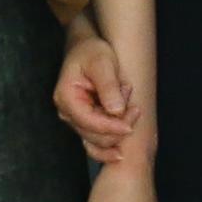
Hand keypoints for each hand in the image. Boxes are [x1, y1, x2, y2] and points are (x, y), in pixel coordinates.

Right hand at [50, 34, 137, 161]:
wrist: (86, 49)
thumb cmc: (92, 52)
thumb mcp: (102, 63)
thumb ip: (108, 87)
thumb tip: (116, 111)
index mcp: (66, 98)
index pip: (89, 122)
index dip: (111, 127)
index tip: (131, 125)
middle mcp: (67, 113)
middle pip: (94, 135)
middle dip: (118, 127)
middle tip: (135, 108)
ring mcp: (75, 120)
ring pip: (98, 141)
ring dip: (118, 130)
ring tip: (130, 107)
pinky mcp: (84, 122)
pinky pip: (94, 143)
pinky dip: (109, 146)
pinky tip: (120, 152)